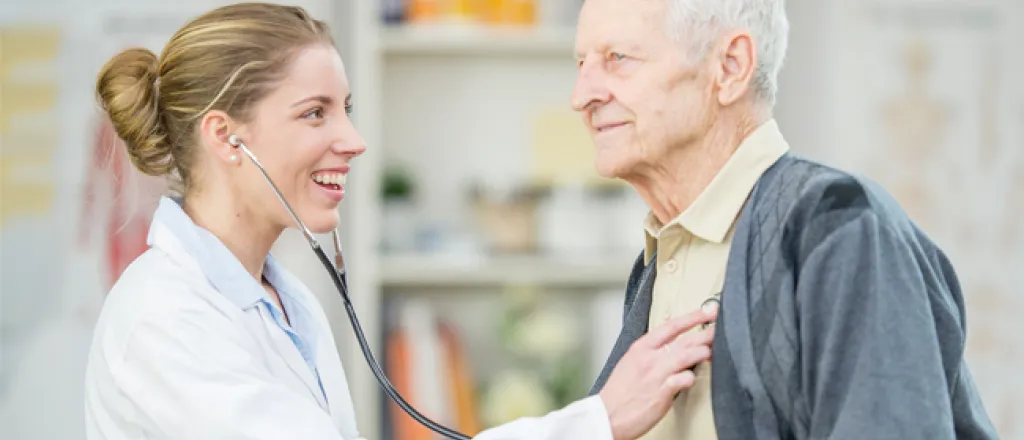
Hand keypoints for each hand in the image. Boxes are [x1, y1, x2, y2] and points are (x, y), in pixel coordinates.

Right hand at [598, 306, 717, 439]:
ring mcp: (656, 375)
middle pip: (684, 340)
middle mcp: (650, 359)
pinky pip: (681, 380)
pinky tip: (693, 377)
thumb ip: (650, 346)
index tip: (709, 311)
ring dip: (702, 352)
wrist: (606, 416)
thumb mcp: (630, 360)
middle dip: (706, 333)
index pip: (671, 326)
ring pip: (685, 356)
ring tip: (712, 351)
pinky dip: (690, 377)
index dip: (693, 317)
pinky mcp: (661, 394)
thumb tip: (668, 327)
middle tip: (720, 328)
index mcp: (641, 348)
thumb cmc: (619, 392)